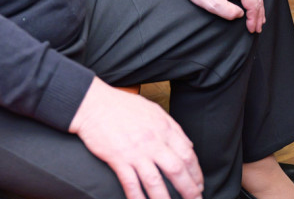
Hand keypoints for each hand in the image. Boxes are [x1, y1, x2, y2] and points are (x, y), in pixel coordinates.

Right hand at [70, 77, 202, 198]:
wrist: (94, 104)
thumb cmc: (122, 105)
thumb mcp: (153, 109)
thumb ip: (172, 127)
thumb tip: (188, 145)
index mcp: (163, 127)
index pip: (187, 154)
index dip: (196, 172)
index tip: (199, 184)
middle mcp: (153, 141)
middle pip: (176, 170)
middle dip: (189, 189)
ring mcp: (135, 151)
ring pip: (155, 182)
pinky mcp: (118, 159)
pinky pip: (131, 184)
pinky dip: (137, 198)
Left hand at [175, 0, 264, 32]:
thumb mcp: (212, 4)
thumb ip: (229, 12)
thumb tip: (240, 14)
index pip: (253, 4)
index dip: (254, 19)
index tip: (252, 29)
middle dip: (259, 14)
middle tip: (258, 27)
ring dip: (258, 6)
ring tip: (259, 18)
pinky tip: (251, 3)